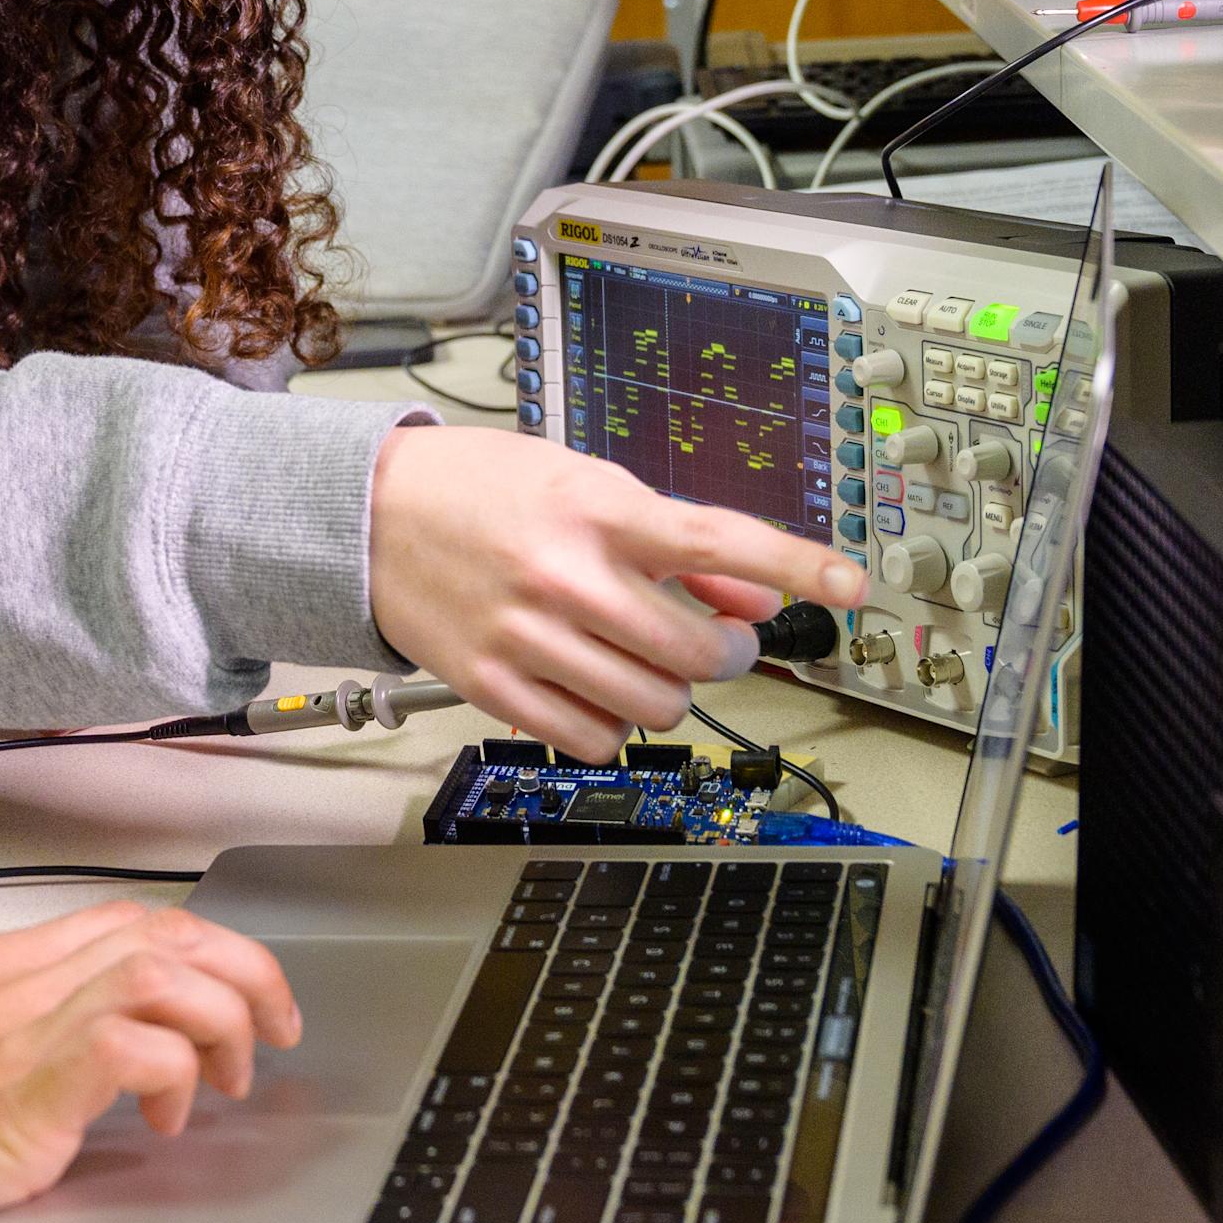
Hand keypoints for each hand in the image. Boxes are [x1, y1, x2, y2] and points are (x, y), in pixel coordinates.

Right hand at [0, 901, 298, 1222]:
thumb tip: (37, 1060)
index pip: (124, 920)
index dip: (200, 944)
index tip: (238, 986)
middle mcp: (8, 982)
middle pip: (160, 931)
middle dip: (241, 968)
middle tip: (274, 1027)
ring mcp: (9, 1032)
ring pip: (159, 972)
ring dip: (221, 1018)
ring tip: (231, 1079)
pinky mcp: (10, 1099)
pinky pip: (124, 1049)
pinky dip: (168, 1073)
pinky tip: (166, 1118)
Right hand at [367, 427, 863, 761]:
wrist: (369, 512)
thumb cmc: (480, 488)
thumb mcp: (583, 484)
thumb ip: (670, 540)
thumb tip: (754, 593)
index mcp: (594, 510)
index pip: (718, 539)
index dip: (797, 561)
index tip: (853, 581)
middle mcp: (565, 575)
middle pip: (697, 648)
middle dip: (724, 649)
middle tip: (712, 635)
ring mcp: (528, 637)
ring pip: (655, 703)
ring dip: (670, 689)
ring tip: (643, 659)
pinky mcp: (493, 686)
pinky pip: (593, 739)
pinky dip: (613, 726)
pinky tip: (596, 689)